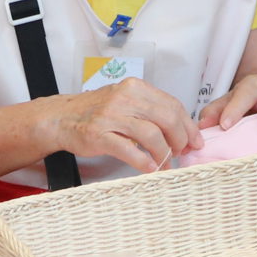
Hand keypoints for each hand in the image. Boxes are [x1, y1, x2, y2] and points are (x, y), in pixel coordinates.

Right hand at [46, 79, 197, 174]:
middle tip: (181, 154)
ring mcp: (111, 116)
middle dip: (180, 140)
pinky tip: (150, 168)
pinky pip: (128, 149)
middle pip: (167, 118)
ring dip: (164, 154)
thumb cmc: (96, 113)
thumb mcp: (125, 101)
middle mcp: (125, 98)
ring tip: (165, 164)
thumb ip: (150, 111)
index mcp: (136, 88)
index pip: (172, 105)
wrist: (61, 118)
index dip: (188, 126)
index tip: (195, 141)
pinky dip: (143, 161)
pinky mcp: (99, 135)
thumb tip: (181, 130)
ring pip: (151, 134)